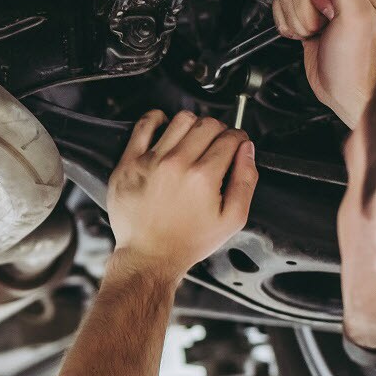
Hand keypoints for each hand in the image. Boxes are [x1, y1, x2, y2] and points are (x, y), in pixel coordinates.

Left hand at [107, 110, 257, 279]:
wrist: (149, 257)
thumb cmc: (188, 241)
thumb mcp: (232, 219)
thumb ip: (246, 180)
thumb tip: (247, 149)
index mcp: (203, 177)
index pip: (230, 138)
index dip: (238, 139)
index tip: (235, 145)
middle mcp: (176, 164)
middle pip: (208, 124)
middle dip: (219, 131)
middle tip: (217, 145)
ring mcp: (150, 161)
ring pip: (180, 120)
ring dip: (193, 125)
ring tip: (193, 140)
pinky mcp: (129, 163)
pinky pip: (144, 125)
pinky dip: (157, 119)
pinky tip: (165, 128)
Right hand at [273, 0, 375, 128]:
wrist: (345, 90)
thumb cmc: (357, 60)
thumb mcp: (356, 14)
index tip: (333, 13)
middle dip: (307, 8)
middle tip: (326, 24)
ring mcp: (324, 2)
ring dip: (298, 19)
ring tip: (318, 32)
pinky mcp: (307, 15)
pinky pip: (282, 7)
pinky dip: (289, 25)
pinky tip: (307, 35)